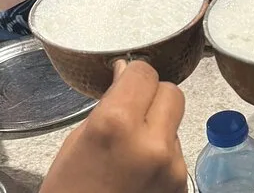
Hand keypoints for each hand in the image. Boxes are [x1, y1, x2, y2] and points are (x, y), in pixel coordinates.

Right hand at [40, 60, 188, 192]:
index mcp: (117, 125)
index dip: (134, 74)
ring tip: (132, 150)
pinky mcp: (184, 185)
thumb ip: (109, 105)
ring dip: (159, 126)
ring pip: (176, 122)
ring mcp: (174, 166)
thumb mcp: (77, 142)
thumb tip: (128, 72)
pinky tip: (141, 171)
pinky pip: (177, 151)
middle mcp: (153, 142)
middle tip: (133, 111)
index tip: (125, 82)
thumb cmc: (69, 191)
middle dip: (153, 95)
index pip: (144, 73)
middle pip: (171, 91)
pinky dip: (163, 153)